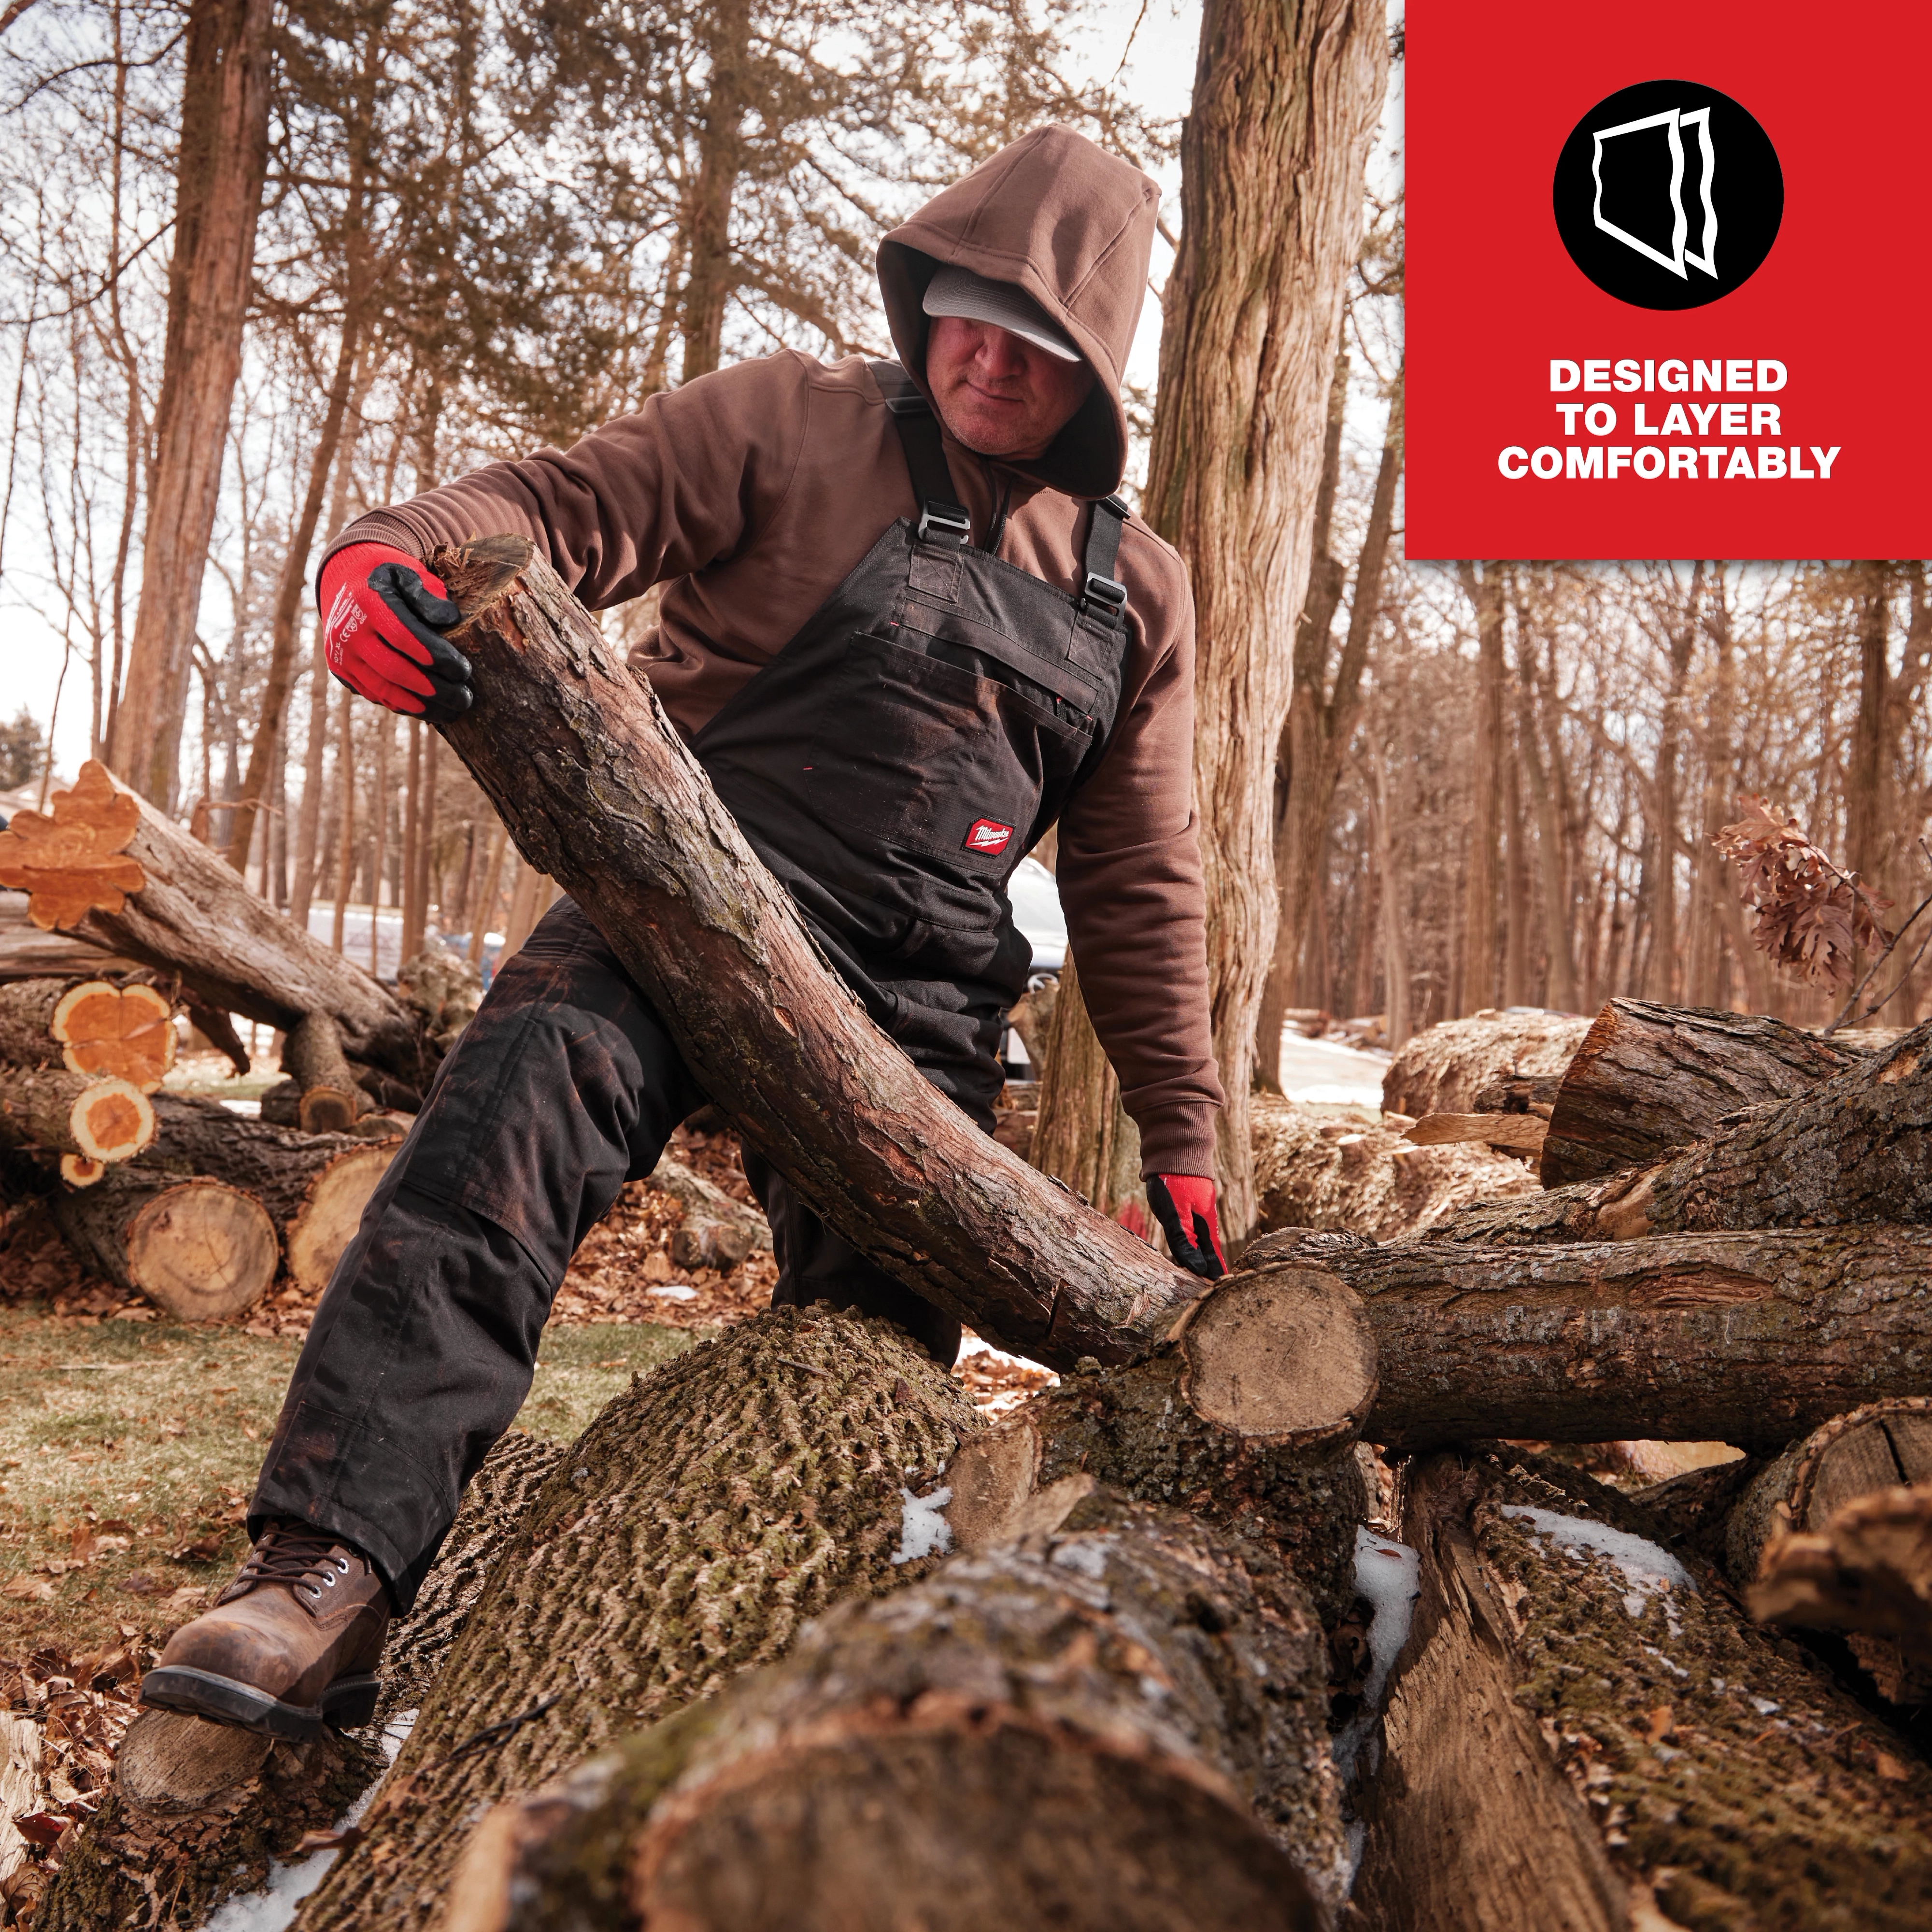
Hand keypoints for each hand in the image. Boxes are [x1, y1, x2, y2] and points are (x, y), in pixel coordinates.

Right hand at [320, 542, 472, 720]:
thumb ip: (428, 593)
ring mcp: (341, 655)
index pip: (403, 636)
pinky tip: (430, 710)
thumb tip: (450, 618)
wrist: (346, 584)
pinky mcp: (342, 672)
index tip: (463, 670)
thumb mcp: (407, 573)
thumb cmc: (388, 579)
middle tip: (465, 699)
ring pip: (384, 690)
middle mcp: (347, 632)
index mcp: (366, 604)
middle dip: (433, 689)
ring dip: (422, 707)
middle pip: (394, 670)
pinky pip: (376, 695)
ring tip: (453, 712)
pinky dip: (404, 706)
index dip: (435, 656)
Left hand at [1147, 1173, 1225, 1279]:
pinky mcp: (1190, 1197)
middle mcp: (1205, 1216)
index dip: (1214, 1271)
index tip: (1220, 1287)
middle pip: (1210, 1246)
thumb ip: (1184, 1241)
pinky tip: (1196, 1239)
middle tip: (1216, 1283)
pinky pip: (1197, 1223)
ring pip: (1204, 1234)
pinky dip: (1198, 1237)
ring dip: (1205, 1251)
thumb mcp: (1175, 1214)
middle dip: (1212, 1264)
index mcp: (1204, 1223)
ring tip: (1207, 1267)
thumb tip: (1197, 1268)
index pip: (1212, 1255)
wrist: (1174, 1146)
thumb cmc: (1172, 1181)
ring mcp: (1199, 1205)